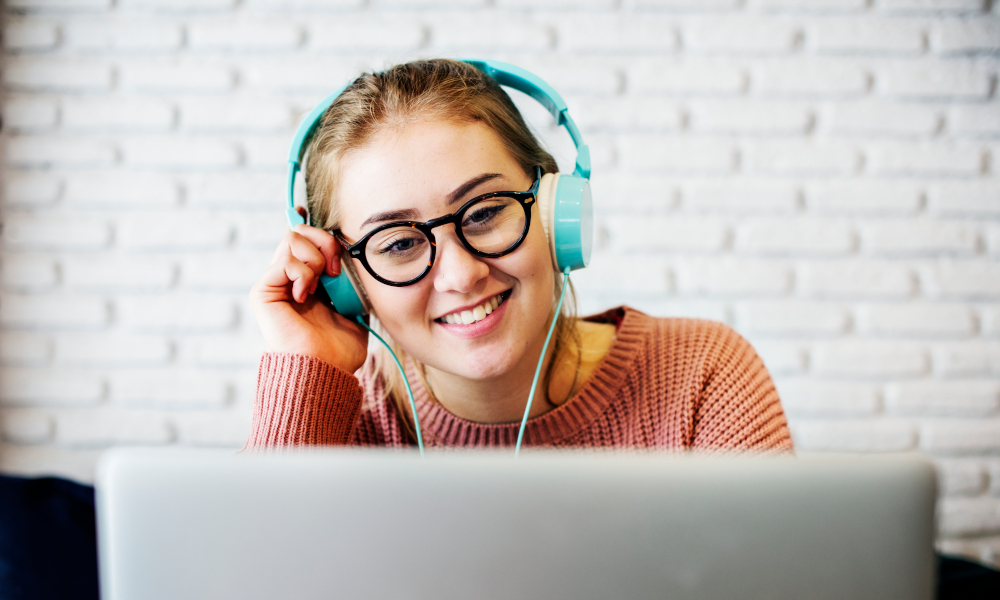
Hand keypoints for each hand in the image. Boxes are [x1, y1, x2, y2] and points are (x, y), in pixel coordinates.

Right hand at [249, 224, 367, 372]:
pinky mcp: (263, 291)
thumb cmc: (339, 347)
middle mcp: (288, 278)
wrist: (325, 368)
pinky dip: (303, 273)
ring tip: (322, 286)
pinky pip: (284, 261)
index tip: (322, 227)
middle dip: (324, 242)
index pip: (304, 238)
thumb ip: (351, 281)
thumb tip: (353, 256)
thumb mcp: (354, 306)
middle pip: (298, 232)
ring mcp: (274, 283)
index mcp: (307, 280)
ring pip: (291, 240)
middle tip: (336, 270)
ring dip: (315, 259)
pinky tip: (306, 295)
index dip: (311, 226)